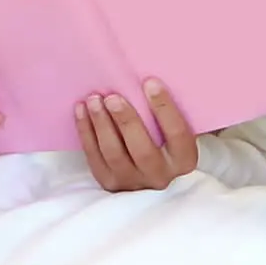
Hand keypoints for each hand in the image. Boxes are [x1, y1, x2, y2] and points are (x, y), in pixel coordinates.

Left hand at [76, 78, 197, 191]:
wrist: (151, 178)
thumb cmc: (168, 144)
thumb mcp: (179, 136)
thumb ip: (171, 116)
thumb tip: (154, 81)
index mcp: (183, 160)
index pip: (177, 133)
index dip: (164, 107)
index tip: (150, 82)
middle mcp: (160, 175)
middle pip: (142, 149)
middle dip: (125, 121)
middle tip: (112, 97)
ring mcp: (133, 182)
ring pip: (114, 154)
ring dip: (101, 125)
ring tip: (94, 100)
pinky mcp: (110, 184)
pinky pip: (94, 158)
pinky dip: (86, 133)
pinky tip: (82, 111)